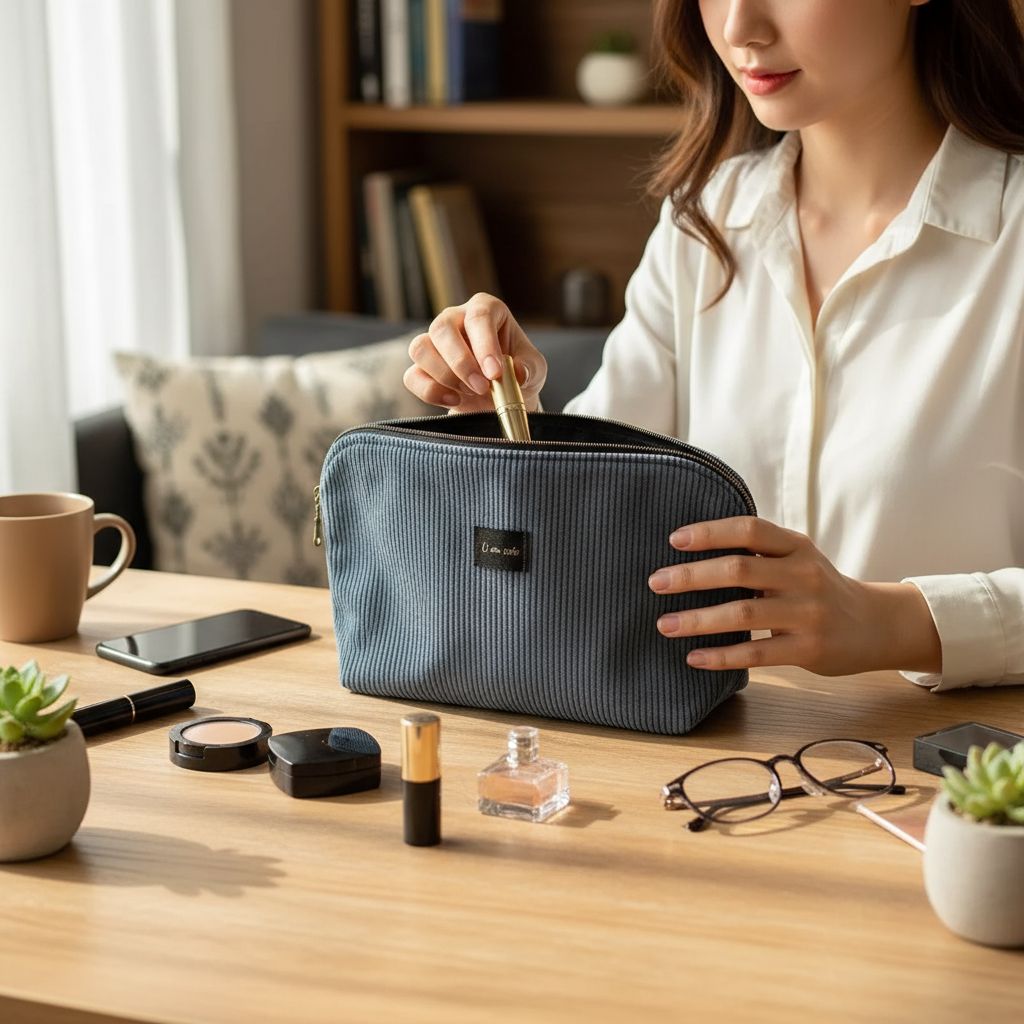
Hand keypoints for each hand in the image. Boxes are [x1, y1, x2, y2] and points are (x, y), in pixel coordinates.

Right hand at [403, 293, 546, 412]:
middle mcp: (456, 319)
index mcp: (486, 309)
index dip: (485, 345)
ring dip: (445, 376)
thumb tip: (516, 373)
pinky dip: (431, 392)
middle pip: (442, 328)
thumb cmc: (517, 373)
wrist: (501, 397)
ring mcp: (435, 342)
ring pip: (421, 348)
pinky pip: (412, 376)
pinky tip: (454, 400)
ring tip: (470, 392)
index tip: (495, 373)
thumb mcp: (534, 369)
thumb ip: (529, 368)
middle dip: (461, 363)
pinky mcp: (422, 368)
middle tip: (482, 388)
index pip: (479, 316)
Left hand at [647, 516, 941, 675]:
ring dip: (697, 620)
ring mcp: (807, 614)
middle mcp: (803, 575)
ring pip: (742, 614)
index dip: (710, 532)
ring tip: (664, 624)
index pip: (749, 529)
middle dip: (692, 576)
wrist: (876, 625)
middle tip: (655, 582)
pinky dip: (721, 656)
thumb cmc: (819, 588)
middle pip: (739, 570)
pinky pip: (756, 654)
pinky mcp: (808, 650)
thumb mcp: (798, 559)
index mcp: (796, 547)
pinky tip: (694, 657)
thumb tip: (692, 550)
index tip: (674, 539)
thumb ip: (758, 552)